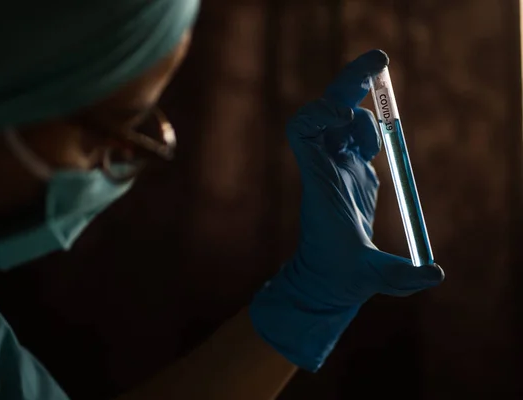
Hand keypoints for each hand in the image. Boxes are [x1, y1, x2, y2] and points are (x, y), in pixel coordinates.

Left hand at [250, 50, 443, 371]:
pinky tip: (378, 143)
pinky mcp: (348, 170)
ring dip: (360, 106)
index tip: (343, 119)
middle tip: (379, 58)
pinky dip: (366, 125)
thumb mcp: (373, 279)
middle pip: (326, 112)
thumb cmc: (342, 278)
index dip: (319, 114)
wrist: (326, 277)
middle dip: (349, 83)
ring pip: (339, 117)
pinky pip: (351, 132)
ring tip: (380, 131)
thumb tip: (437, 275)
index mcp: (322, 184)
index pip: (302, 132)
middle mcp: (325, 168)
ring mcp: (335, 166)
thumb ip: (403, 279)